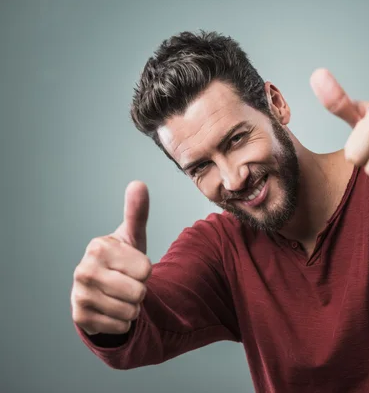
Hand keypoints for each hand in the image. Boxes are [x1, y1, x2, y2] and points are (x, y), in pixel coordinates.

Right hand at [71, 181, 151, 335]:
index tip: (131, 266)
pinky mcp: (81, 318)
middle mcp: (83, 270)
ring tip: (120, 295)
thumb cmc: (121, 259)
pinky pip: (121, 326)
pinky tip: (112, 310)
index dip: (146, 271)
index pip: (146, 269)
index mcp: (98, 247)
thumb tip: (139, 184)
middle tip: (127, 283)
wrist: (101, 289)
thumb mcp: (132, 236)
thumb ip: (136, 212)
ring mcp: (79, 295)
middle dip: (140, 291)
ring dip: (132, 307)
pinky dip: (122, 322)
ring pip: (131, 311)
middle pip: (139, 292)